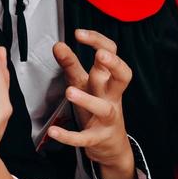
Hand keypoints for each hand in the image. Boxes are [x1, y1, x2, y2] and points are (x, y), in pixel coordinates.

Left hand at [48, 29, 135, 178]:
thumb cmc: (97, 107)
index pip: (111, 53)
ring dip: (88, 100)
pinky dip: (70, 136)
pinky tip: (54, 132)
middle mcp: (111, 96)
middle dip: (114, 64)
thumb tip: (58, 44)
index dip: (98, 41)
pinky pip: (85, 138)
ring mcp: (107, 118)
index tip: (79, 33)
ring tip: (69, 92)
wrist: (110, 145)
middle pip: (123, 76)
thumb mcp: (84, 83)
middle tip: (100, 55)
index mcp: (107, 79)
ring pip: (104, 108)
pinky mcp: (98, 138)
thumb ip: (70, 65)